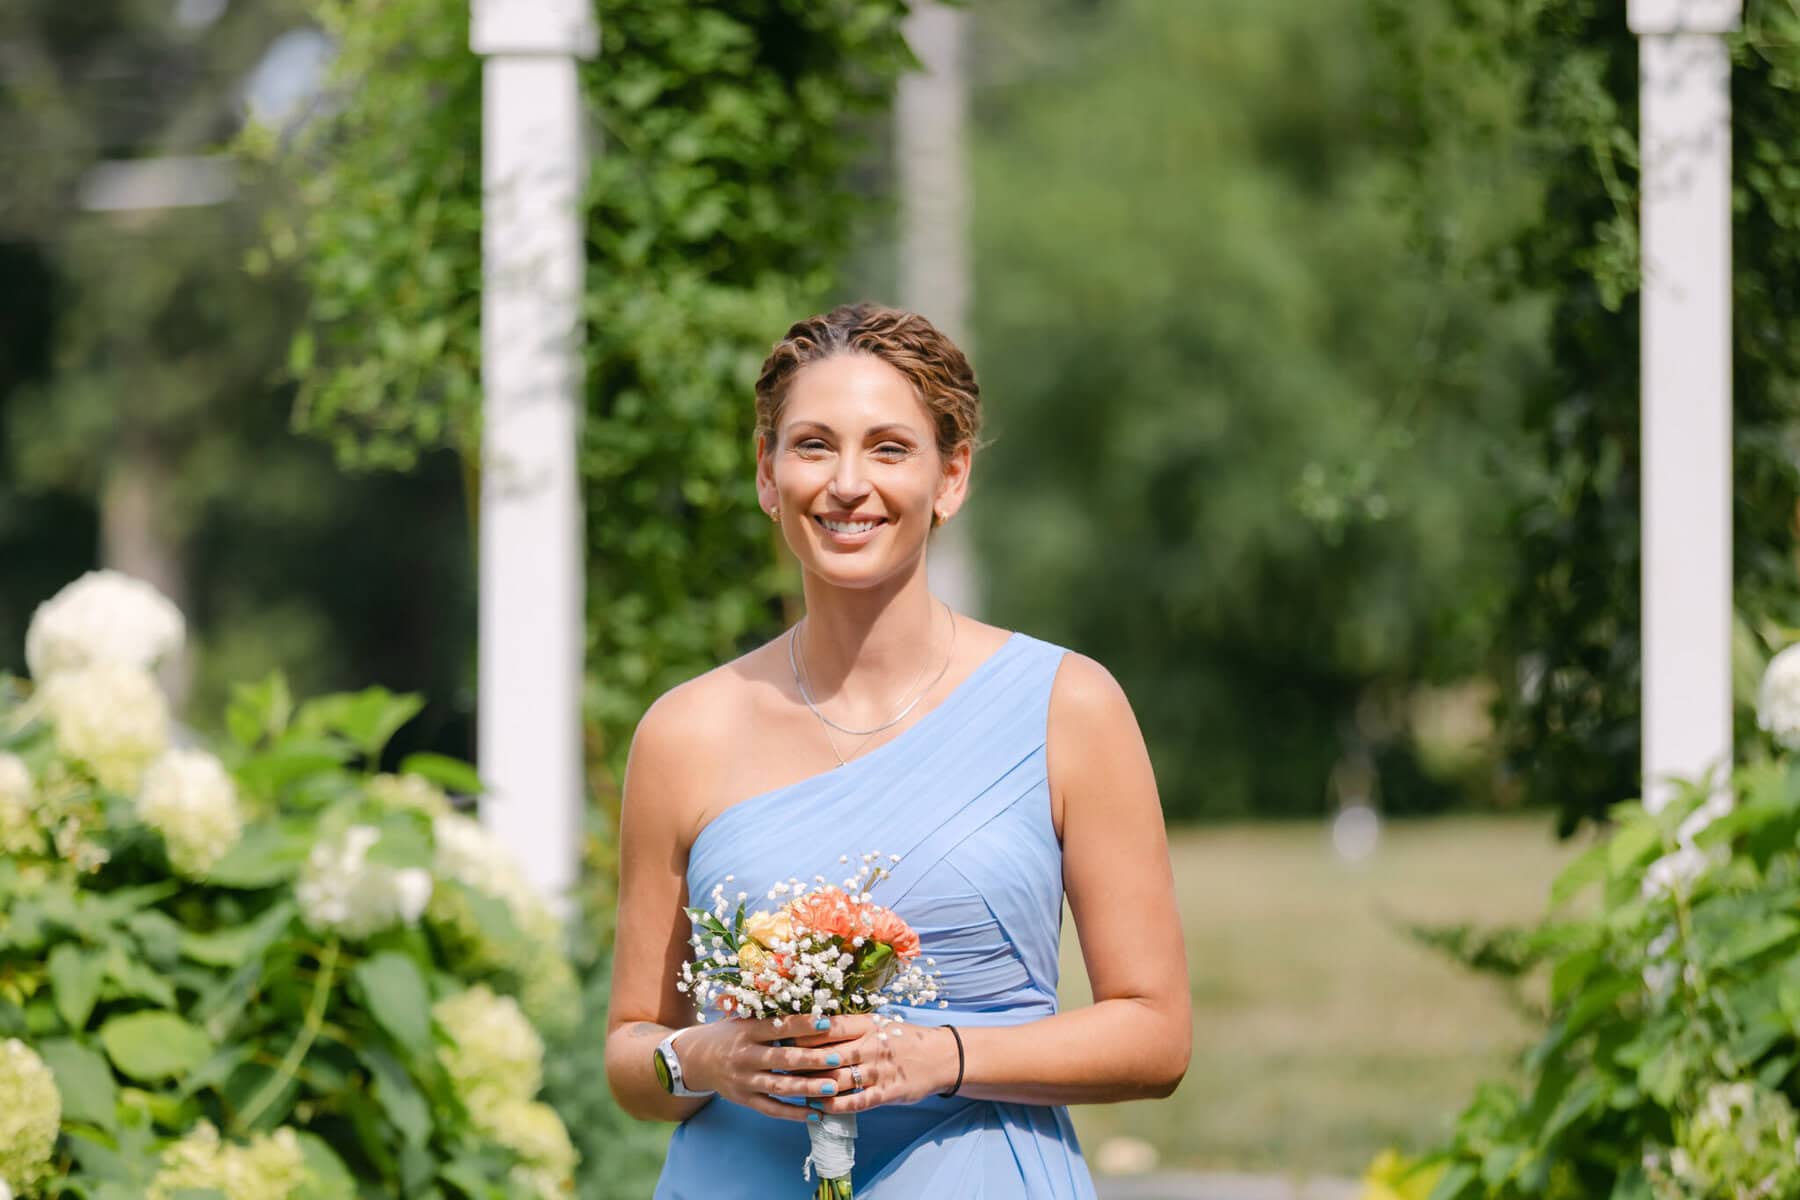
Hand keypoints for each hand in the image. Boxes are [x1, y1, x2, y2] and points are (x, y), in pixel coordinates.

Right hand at [675, 1015, 860, 1122]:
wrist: (694, 1059)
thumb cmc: (729, 1033)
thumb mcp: (743, 1018)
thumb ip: (770, 1015)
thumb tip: (807, 1001)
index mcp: (746, 1031)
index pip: (778, 1027)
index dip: (802, 1025)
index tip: (827, 1021)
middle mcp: (744, 1057)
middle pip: (781, 1060)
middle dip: (811, 1059)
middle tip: (837, 1057)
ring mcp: (744, 1081)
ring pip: (779, 1087)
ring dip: (807, 1088)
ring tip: (833, 1087)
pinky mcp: (744, 1100)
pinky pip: (772, 1109)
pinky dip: (794, 1113)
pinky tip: (817, 1113)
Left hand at [783, 1015, 960, 1115]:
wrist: (940, 1056)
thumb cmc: (902, 1038)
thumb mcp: (878, 1023)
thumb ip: (848, 1027)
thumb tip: (811, 1026)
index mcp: (866, 1024)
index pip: (826, 1027)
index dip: (800, 1033)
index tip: (779, 1037)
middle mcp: (870, 1046)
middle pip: (825, 1054)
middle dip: (798, 1062)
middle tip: (776, 1066)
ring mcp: (878, 1071)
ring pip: (836, 1079)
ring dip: (811, 1086)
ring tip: (790, 1088)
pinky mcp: (886, 1093)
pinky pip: (854, 1102)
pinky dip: (834, 1105)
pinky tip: (818, 1106)